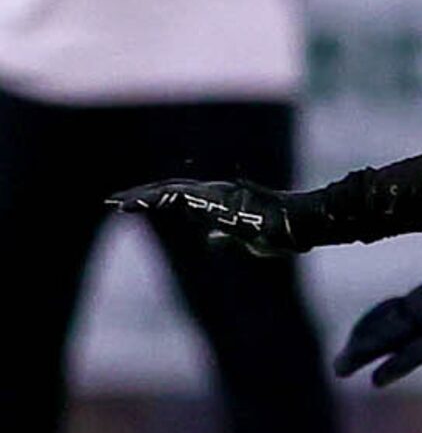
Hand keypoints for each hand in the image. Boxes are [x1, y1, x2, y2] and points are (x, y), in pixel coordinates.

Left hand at [109, 177, 309, 254]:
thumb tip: (209, 241)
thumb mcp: (247, 242)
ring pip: (167, 190)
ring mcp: (211, 193)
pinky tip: (130, 206)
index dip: (156, 200)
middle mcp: (212, 193)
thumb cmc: (281, 235)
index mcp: (220, 203)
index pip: (181, 198)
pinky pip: (172, 196)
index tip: (133, 206)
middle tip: (113, 200)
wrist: (298, 227)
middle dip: (141, 194)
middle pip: (169, 190)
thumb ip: (225, 239)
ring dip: (139, 196)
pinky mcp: (210, 197)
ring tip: (114, 204)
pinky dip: (149, 200)